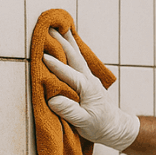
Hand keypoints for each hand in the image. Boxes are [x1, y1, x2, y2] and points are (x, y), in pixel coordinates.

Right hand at [42, 28, 139, 150]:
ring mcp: (89, 78)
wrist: (115, 127)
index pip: (68, 73)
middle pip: (74, 57)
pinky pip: (78, 60)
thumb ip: (69, 111)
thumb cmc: (99, 126)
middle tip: (49, 27)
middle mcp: (89, 79)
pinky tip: (68, 42)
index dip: (54, 65)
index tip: (41, 56)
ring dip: (68, 41)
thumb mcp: (84, 122)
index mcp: (87, 87)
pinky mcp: (88, 80)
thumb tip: (53, 99)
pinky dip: (72, 49)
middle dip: (62, 42)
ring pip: (77, 55)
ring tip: (60, 27)